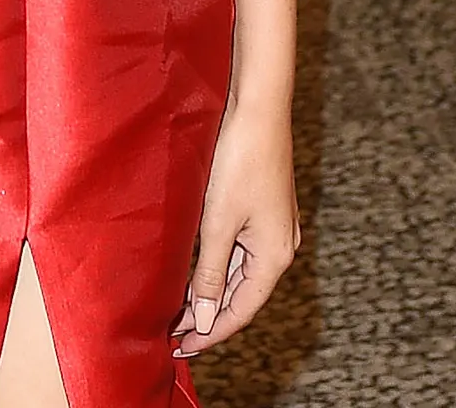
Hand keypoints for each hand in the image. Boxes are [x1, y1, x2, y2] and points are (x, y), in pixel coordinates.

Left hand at [170, 105, 299, 359]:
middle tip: (175, 334)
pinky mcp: (265, 209)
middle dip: (210, 315)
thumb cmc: (240, 160)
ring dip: (213, 291)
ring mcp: (275, 227)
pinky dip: (219, 266)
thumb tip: (205, 317)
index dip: (211, 332)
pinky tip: (199, 269)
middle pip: (243, 295)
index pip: (240, 311)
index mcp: (274, 257)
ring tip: (181, 309)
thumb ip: (210, 272)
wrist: (258, 108)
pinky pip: (241, 251)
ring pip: (241, 273)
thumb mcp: (218, 222)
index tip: (182, 347)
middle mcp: (280, 247)